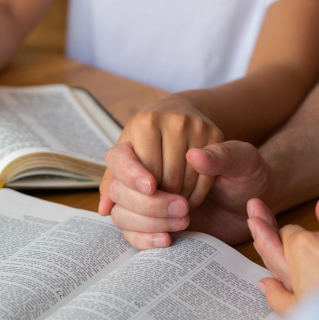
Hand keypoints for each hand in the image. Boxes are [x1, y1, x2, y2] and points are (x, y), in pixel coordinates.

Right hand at [100, 140, 275, 247]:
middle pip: (119, 187)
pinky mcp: (146, 221)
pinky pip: (128, 233)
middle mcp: (140, 167)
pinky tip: (167, 239)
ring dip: (151, 221)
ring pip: (120, 212)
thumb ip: (223, 155)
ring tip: (185, 219)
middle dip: (151, 203)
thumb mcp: (244, 159)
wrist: (250, 201)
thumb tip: (194, 156)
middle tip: (184, 207)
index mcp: (154, 138)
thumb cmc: (245, 173)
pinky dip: (144, 238)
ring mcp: (140, 197)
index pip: (123, 157)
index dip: (133, 173)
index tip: (152, 186)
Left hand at [105, 96, 223, 200]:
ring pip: (186, 180)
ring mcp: (196, 127)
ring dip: (177, 200)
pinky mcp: (215, 134)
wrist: (179, 109)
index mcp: (145, 123)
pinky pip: (205, 177)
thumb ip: (113, 180)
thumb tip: (103, 209)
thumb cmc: (146, 136)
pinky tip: (187, 198)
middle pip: (165, 177)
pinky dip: (196, 194)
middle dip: (158, 199)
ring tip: (169, 205)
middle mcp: (173, 121)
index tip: (146, 195)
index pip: (143, 165)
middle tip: (155, 210)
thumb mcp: (127, 150)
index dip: (141, 184)